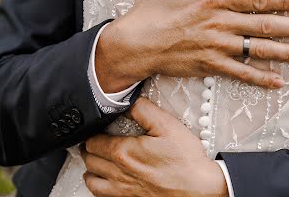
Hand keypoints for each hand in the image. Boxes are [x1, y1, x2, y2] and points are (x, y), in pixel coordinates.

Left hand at [82, 97, 227, 196]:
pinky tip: (107, 178)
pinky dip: (98, 185)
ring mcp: (122, 192)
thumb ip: (144, 110)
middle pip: (89, 160)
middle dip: (89, 147)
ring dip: (91, 167)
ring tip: (98, 157)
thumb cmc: (185, 160)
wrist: (199, 190)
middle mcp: (118, 174)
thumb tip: (128, 101)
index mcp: (124, 153)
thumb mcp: (167, 126)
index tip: (97, 126)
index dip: (92, 131)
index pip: (93, 141)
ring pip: (90, 180)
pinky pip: (101, 196)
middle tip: (95, 139)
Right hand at [96, 0, 288, 91]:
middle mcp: (220, 23)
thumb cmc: (151, 8)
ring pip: (257, 50)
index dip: (282, 0)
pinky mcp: (210, 66)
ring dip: (284, 52)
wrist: (134, 43)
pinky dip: (260, 78)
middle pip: (263, 25)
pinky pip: (240, 73)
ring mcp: (217, 47)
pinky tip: (278, 81)